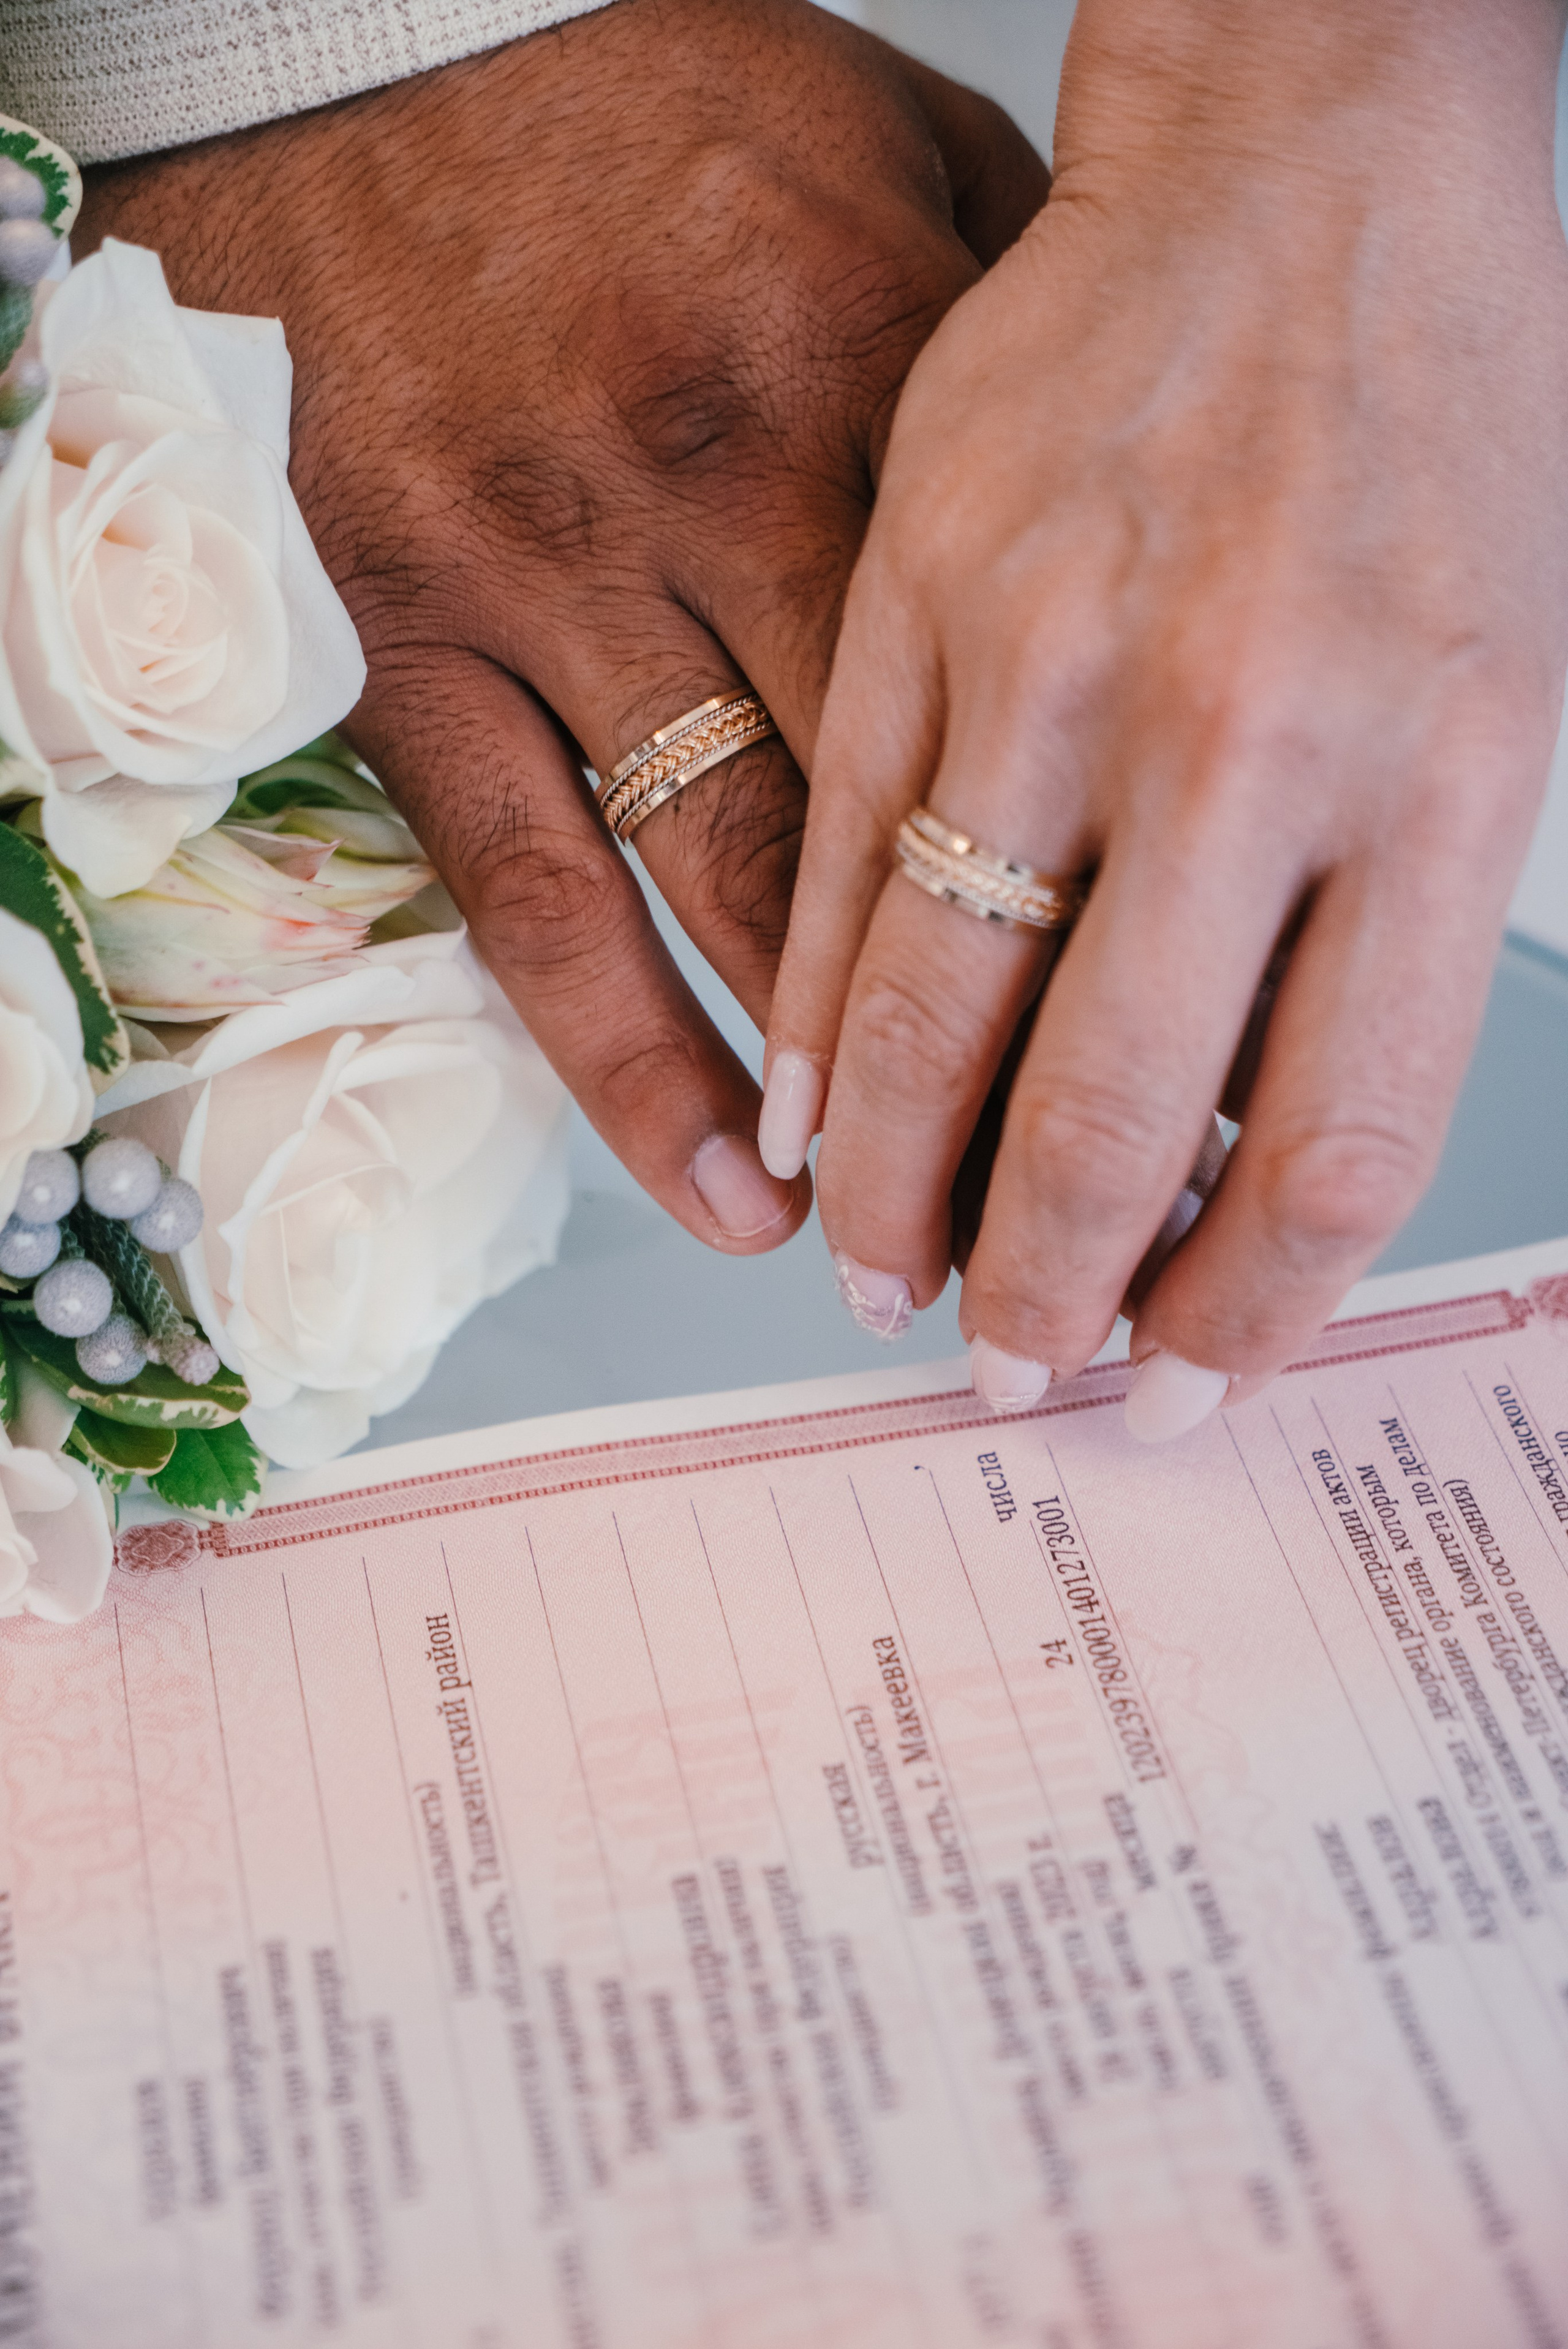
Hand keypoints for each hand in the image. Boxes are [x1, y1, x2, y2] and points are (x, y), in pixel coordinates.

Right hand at [75, 0, 1047, 1254]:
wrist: (381, 53)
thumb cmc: (670, 124)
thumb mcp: (906, 188)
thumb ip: (1026, 407)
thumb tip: (1144, 606)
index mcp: (869, 377)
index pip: (1047, 702)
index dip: (1147, 896)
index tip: (1225, 1045)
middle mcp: (709, 490)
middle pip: (913, 828)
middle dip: (1024, 1030)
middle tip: (1116, 1192)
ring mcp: (544, 581)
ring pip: (727, 894)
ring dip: (848, 1088)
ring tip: (943, 1236)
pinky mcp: (409, 652)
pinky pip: (535, 905)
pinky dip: (634, 1064)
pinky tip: (730, 1182)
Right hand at [763, 0, 1567, 1427]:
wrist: (1310, 155)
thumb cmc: (1432, 420)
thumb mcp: (1498, 688)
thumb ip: (1374, 933)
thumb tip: (1232, 1165)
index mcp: (1438, 765)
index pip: (1327, 1136)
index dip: (1244, 1309)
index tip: (1183, 1379)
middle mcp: (1244, 727)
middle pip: (1108, 1107)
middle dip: (1046, 1291)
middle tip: (1011, 1372)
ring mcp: (1058, 654)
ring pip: (939, 1006)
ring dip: (903, 1184)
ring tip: (887, 1276)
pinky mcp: (917, 589)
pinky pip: (844, 857)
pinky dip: (819, 1015)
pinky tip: (807, 1110)